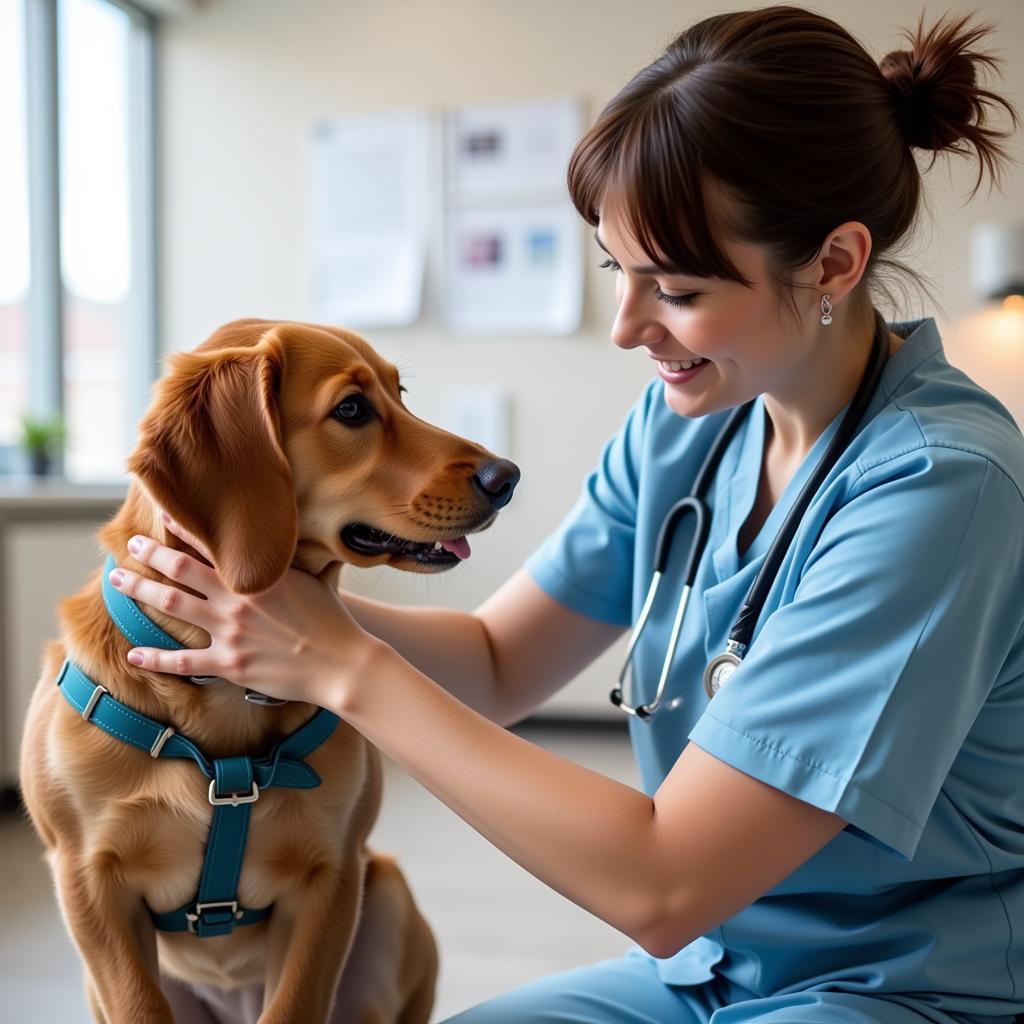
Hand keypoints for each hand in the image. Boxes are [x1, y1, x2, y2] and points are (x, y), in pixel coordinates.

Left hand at [108, 513, 384, 707]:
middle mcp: (238, 599)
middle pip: (181, 569)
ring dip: (141, 590)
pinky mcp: (229, 664)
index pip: (212, 544)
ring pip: (172, 606)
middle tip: (131, 543)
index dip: (183, 527)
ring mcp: (230, 632)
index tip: (162, 513)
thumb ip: (306, 559)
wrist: (342, 664)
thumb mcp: (320, 579)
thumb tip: (319, 537)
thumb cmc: (334, 621)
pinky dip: (154, 658)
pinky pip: (182, 662)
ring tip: (118, 579)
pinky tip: (133, 654)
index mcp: (258, 575)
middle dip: (151, 553)